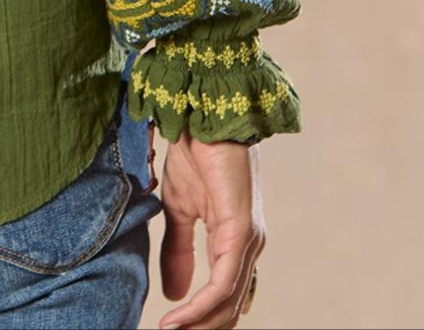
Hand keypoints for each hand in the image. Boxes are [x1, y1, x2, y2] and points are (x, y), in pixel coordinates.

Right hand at [156, 130, 265, 329]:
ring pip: (228, 302)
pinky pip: (223, 283)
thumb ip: (179, 250)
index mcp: (236, 241)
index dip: (203, 319)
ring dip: (198, 324)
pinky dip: (200, 306)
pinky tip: (177, 317)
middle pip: (230, 307)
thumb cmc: (194, 153)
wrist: (201, 115)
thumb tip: (174, 293)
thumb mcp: (179, 208)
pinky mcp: (241, 232)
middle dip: (201, 328)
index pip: (226, 297)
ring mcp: (248, 241)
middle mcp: (249, 246)